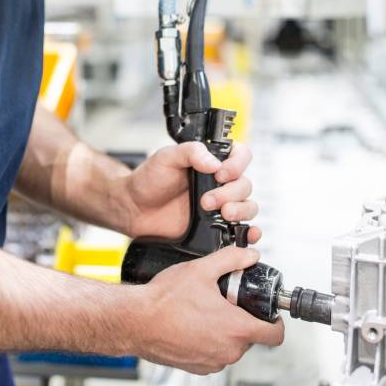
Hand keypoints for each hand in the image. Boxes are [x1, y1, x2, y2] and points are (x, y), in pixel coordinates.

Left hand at [122, 140, 259, 241]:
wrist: (134, 208)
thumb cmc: (149, 179)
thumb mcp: (167, 157)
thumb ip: (191, 152)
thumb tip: (215, 163)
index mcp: (211, 162)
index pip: (241, 156)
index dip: (237, 164)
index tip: (221, 174)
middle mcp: (220, 183)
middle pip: (245, 185)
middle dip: (231, 193)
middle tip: (207, 200)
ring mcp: (220, 205)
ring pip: (248, 206)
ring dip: (240, 210)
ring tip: (222, 214)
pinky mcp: (216, 227)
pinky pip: (242, 230)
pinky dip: (250, 232)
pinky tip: (248, 233)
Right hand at [132, 246, 284, 373]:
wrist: (135, 322)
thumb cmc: (164, 300)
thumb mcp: (201, 270)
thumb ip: (231, 260)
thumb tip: (249, 255)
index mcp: (235, 328)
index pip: (275, 335)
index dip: (275, 322)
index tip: (268, 312)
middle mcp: (228, 351)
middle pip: (251, 337)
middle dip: (243, 319)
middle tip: (227, 302)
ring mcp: (213, 362)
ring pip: (232, 346)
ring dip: (226, 331)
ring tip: (206, 311)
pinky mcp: (198, 368)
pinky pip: (214, 355)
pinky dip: (209, 342)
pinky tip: (193, 325)